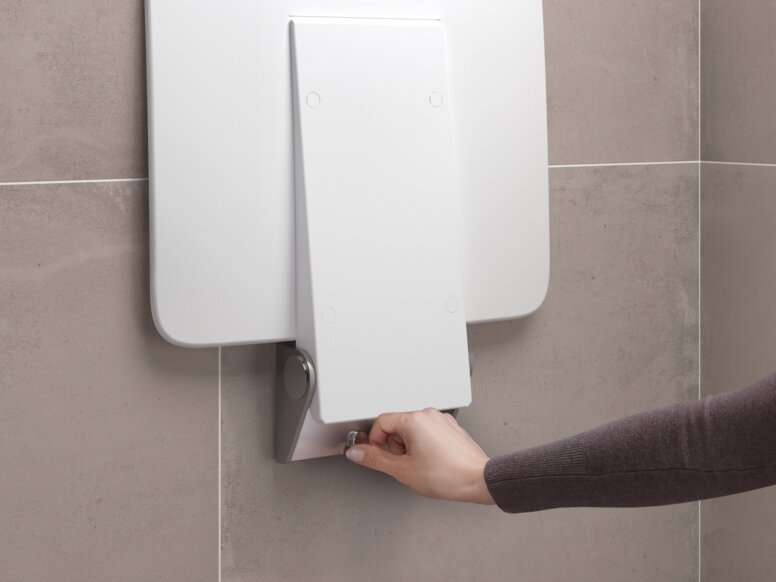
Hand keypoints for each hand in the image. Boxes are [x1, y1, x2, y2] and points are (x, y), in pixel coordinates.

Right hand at [345, 408, 494, 504]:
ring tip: (420, 465)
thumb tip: (357, 452)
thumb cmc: (447, 475)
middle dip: (394, 446)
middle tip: (403, 464)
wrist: (478, 479)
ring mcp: (441, 420)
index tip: (377, 454)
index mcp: (414, 420)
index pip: (381, 422)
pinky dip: (424, 445)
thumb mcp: (403, 470)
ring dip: (409, 446)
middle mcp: (428, 414)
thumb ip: (376, 459)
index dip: (374, 440)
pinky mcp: (450, 428)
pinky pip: (427, 432)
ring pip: (412, 429)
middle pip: (396, 425)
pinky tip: (432, 462)